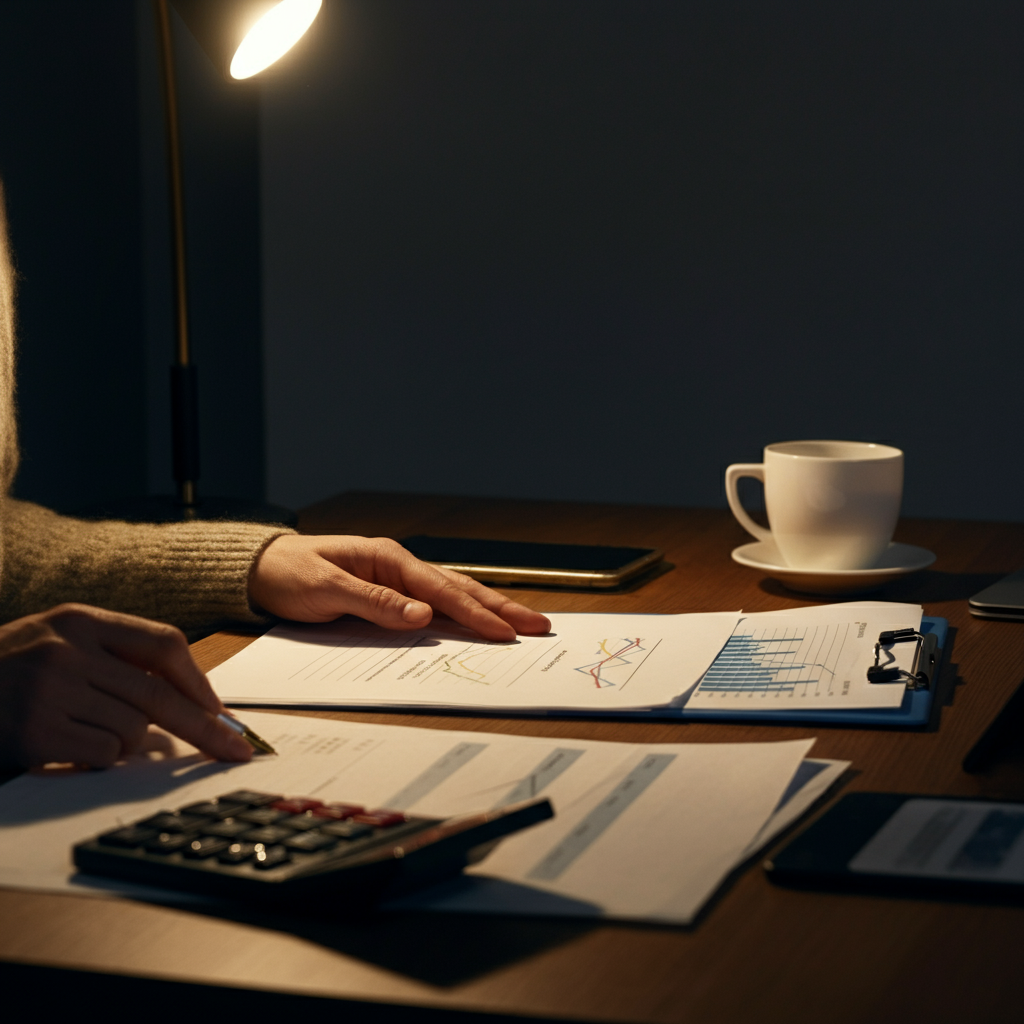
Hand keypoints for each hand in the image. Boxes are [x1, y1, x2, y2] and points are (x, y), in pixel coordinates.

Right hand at [0, 604, 251, 770]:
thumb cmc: (6, 673)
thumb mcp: (57, 644)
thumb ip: (115, 659)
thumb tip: (189, 702)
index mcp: (79, 619)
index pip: (163, 643)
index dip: (200, 681)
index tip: (222, 710)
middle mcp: (66, 649)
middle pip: (161, 694)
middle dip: (206, 728)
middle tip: (235, 750)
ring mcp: (48, 690)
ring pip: (134, 729)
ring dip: (129, 743)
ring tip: (88, 730)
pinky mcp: (33, 733)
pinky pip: (102, 754)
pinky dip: (100, 758)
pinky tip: (69, 746)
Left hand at [249, 535, 550, 640]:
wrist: (259, 569)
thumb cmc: (288, 574)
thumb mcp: (323, 589)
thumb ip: (373, 602)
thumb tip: (421, 616)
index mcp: (387, 558)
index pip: (440, 589)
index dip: (475, 612)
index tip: (505, 631)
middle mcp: (398, 565)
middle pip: (458, 588)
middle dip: (500, 608)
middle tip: (538, 625)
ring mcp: (397, 578)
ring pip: (452, 595)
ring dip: (488, 610)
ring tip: (523, 623)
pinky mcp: (389, 593)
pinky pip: (433, 605)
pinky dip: (462, 613)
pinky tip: (481, 622)